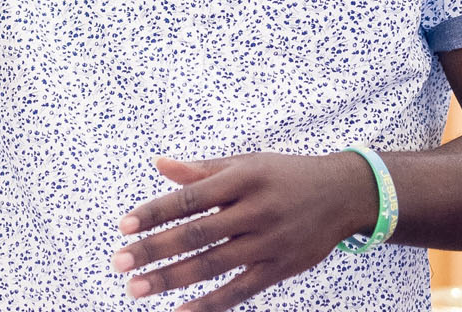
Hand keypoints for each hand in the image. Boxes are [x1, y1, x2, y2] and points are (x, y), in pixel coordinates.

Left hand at [110, 152, 373, 310]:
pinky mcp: (280, 268)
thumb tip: (159, 164)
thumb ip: (201, 170)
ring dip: (171, 279)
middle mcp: (255, 210)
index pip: (189, 198)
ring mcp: (268, 242)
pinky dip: (210, 304)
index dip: (155, 212)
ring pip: (212, 264)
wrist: (342, 194)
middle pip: (196, 233)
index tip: (123, 226)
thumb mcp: (245, 164)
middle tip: (119, 262)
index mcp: (242, 179)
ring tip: (136, 289)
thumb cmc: (283, 175)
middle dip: (154, 249)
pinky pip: (240, 291)